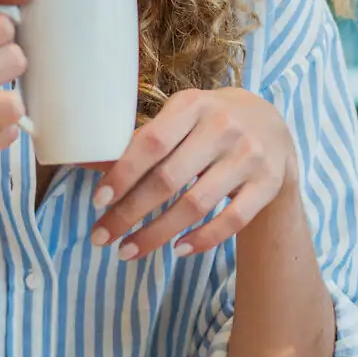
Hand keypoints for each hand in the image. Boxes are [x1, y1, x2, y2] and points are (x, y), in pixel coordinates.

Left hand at [88, 87, 295, 258]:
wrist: (271, 125)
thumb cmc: (208, 123)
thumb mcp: (179, 118)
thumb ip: (141, 140)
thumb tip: (86, 162)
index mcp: (193, 105)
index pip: (151, 143)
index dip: (122, 174)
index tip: (97, 201)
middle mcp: (223, 128)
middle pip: (168, 179)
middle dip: (128, 213)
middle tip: (101, 237)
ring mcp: (249, 157)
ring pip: (196, 205)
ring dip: (157, 234)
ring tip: (127, 251)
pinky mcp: (267, 184)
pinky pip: (232, 220)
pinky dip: (202, 239)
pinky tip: (176, 251)